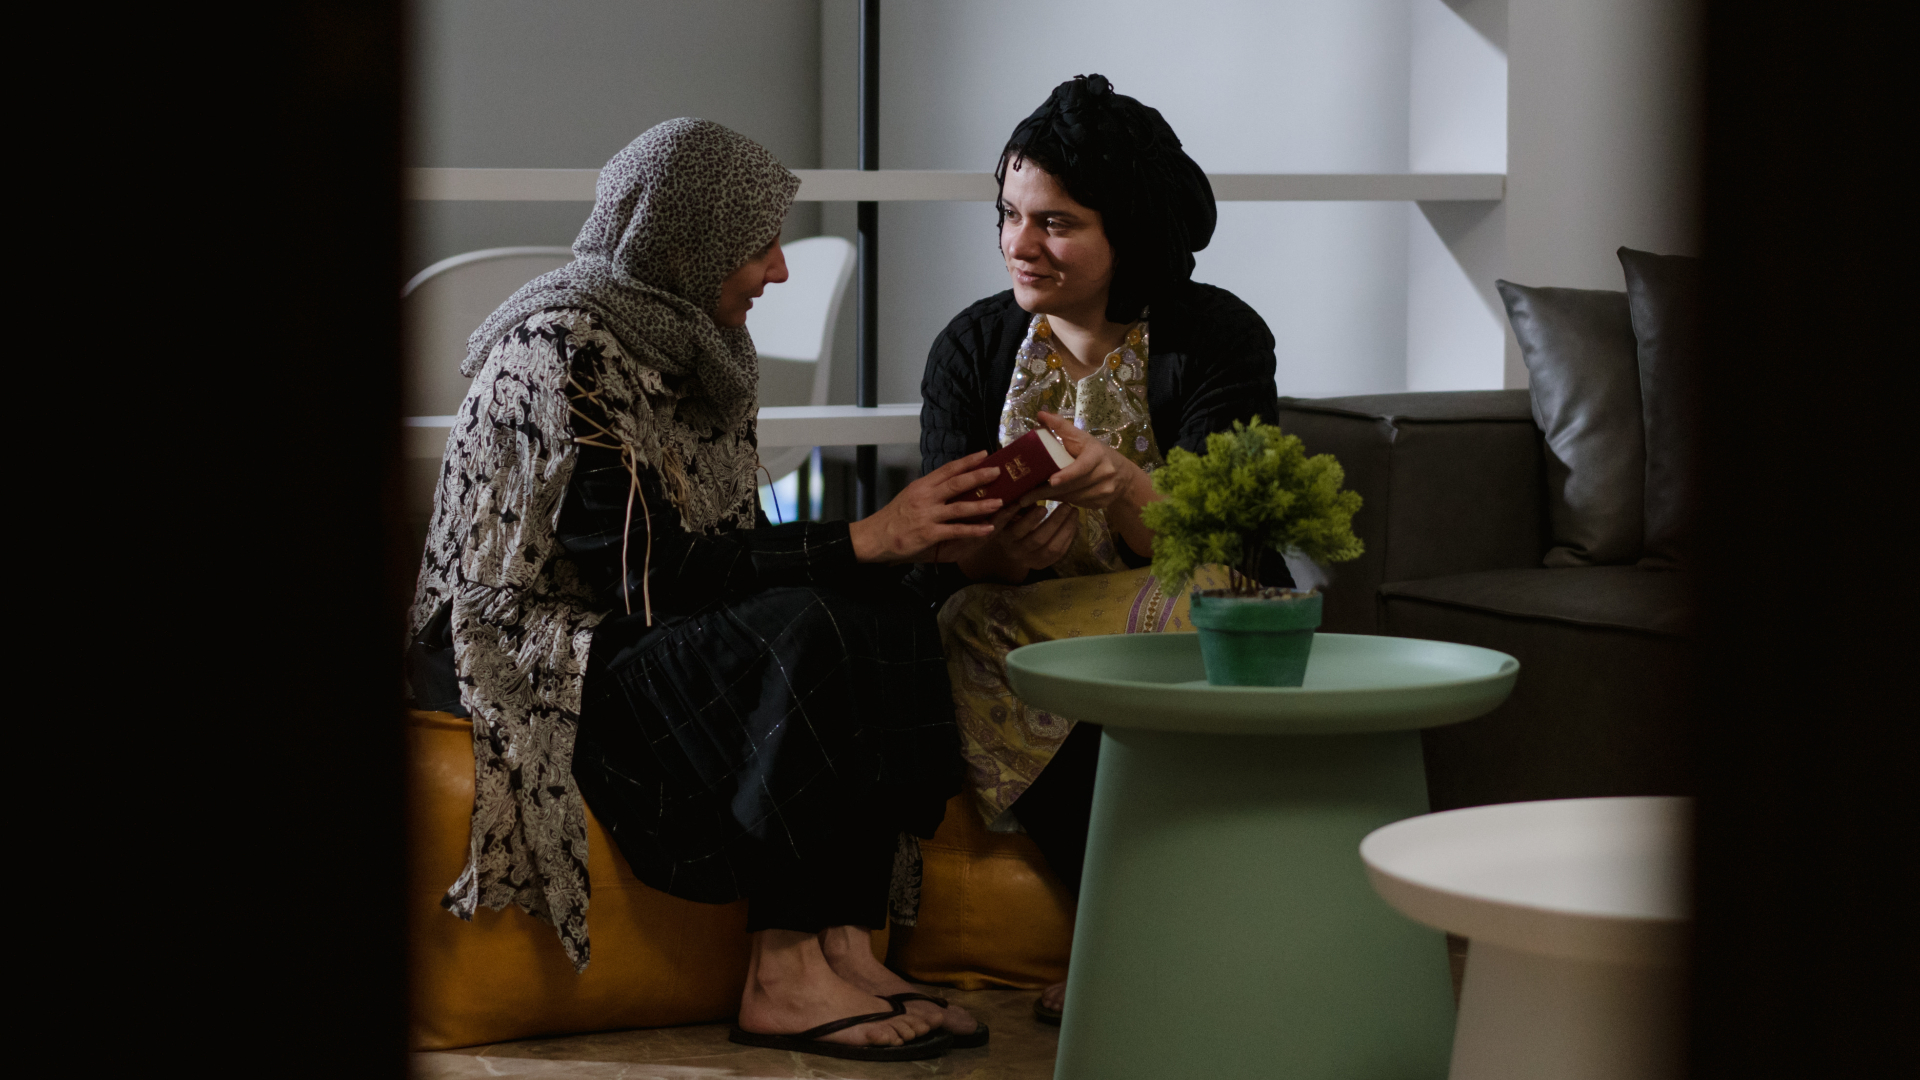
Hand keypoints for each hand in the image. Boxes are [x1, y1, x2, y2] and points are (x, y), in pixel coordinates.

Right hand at [848, 452, 1002, 563]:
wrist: (875, 537)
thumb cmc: (894, 517)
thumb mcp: (910, 496)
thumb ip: (930, 489)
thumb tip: (952, 482)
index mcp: (921, 485)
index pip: (947, 469)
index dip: (967, 461)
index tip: (984, 454)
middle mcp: (925, 497)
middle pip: (957, 483)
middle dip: (979, 477)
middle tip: (998, 472)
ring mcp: (927, 515)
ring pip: (960, 507)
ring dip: (982, 504)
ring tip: (1000, 501)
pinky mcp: (929, 534)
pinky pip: (956, 531)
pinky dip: (974, 530)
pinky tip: (988, 528)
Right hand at [955, 501, 1079, 582]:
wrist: (1010, 550)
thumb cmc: (1010, 523)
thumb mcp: (1008, 514)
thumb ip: (1018, 504)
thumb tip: (1033, 485)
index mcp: (1005, 536)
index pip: (1017, 529)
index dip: (1030, 519)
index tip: (1042, 505)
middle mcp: (1016, 551)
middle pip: (1037, 539)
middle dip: (1054, 521)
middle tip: (1066, 504)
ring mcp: (1030, 560)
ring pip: (1051, 548)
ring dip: (1065, 528)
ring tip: (1073, 511)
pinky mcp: (1042, 565)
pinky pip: (1059, 553)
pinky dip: (1068, 537)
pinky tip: (1073, 523)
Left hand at [1027, 410, 1148, 510]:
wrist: (1124, 475)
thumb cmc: (1096, 453)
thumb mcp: (1082, 437)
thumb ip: (1061, 426)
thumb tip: (1040, 414)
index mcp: (1097, 455)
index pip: (1082, 467)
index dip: (1067, 474)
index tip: (1052, 481)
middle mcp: (1104, 474)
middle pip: (1073, 486)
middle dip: (1048, 490)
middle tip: (1026, 495)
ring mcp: (1104, 491)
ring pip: (1072, 497)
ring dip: (1053, 496)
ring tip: (1034, 495)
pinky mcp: (1101, 504)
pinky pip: (1076, 504)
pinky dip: (1062, 501)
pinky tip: (1052, 497)